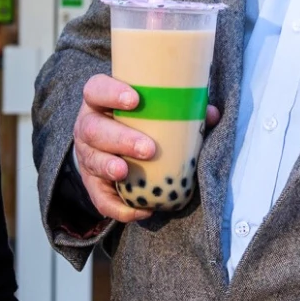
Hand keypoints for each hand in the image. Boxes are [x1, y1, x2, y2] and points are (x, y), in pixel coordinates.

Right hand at [70, 74, 221, 223]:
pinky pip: (100, 198)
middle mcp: (88, 126)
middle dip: (120, 138)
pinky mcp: (91, 183)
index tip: (134, 99)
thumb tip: (211, 114)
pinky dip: (119, 207)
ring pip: (92, 161)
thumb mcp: (148, 108)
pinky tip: (140, 210)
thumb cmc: (136, 120)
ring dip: (110, 167)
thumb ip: (178, 108)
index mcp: (100, 102)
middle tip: (148, 148)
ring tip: (126, 172)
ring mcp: (87, 156)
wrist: (108, 144)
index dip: (111, 93)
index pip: (96, 90)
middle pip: (93, 129)